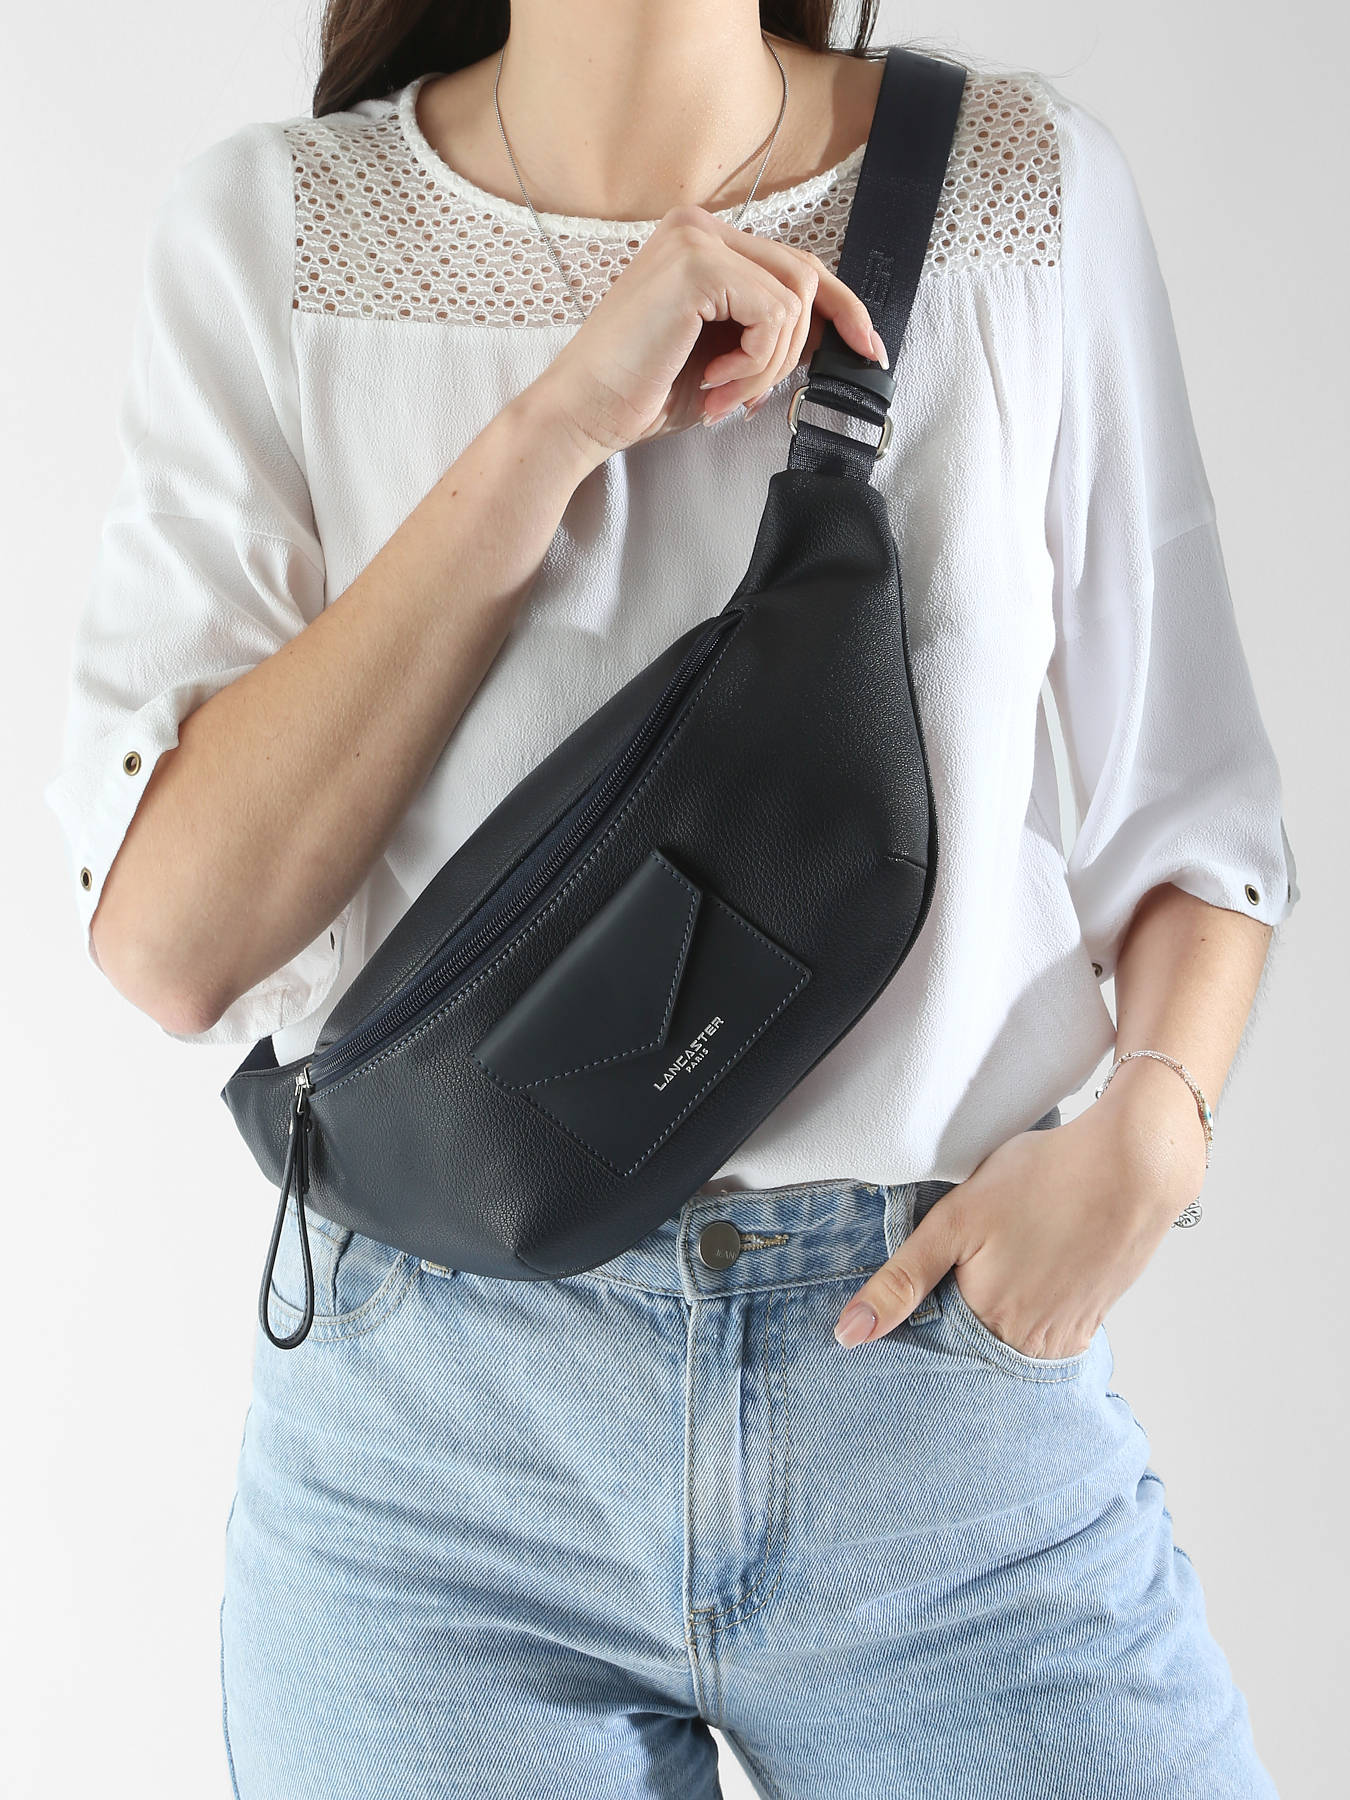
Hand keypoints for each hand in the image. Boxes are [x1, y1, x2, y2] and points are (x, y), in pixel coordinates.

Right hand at [525, 202, 885, 468]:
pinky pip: (774, 314)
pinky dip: (755, 362)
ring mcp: (697, 241)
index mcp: (702, 243)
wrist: (582, 412)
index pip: (795, 265)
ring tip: (724, 394)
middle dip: (797, 351)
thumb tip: (827, 335)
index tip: (868, 349)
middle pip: (805, 276)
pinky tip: (715, 381)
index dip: (842, 308)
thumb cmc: (638, 391)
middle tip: (752, 397)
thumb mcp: (720, 355)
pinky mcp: (698, 266)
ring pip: (794, 300)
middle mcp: (699, 228)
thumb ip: (765, 331)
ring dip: (770, 364)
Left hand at [832, 1099, 1207, 1354]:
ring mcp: (1067, 1333)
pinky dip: (1034, 1303)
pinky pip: (1048, 1327)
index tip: (930, 1276)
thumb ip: (901, 1280)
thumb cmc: (1044, 1180)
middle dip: (960, 1312)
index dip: (921, 1312)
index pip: (935, 1342)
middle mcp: (1030, 1344)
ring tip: (1007, 1255)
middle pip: (975, 1342)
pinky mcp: (1093, 1316)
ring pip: (1011, 1336)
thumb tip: (849, 1335)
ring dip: (998, 1310)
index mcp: (988, 1324)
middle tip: (976, 1256)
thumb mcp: (954, 1222)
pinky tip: (1035, 1264)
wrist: (1135, 1163)